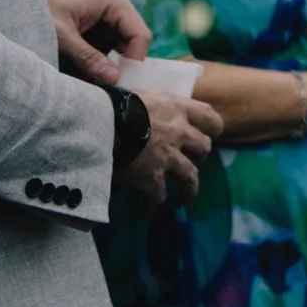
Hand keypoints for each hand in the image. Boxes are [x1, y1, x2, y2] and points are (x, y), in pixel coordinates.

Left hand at [45, 0, 150, 86]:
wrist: (18, 8)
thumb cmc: (39, 14)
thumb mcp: (62, 36)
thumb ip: (87, 57)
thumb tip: (114, 78)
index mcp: (114, 1)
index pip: (140, 34)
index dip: (134, 59)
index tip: (120, 82)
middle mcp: (119, 8)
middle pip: (135, 43)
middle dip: (124, 64)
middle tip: (110, 86)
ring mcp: (112, 20)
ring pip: (126, 49)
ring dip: (114, 66)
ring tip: (97, 81)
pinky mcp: (104, 31)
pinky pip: (113, 51)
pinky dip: (105, 64)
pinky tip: (91, 73)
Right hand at [113, 88, 221, 210]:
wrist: (94, 123)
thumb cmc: (109, 103)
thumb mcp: (138, 95)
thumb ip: (151, 105)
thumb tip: (145, 111)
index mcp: (176, 108)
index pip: (209, 116)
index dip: (212, 127)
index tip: (210, 134)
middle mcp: (178, 132)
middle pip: (203, 148)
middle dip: (199, 158)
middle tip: (189, 165)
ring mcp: (167, 157)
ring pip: (190, 179)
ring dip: (187, 191)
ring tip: (179, 200)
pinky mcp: (151, 178)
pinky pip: (158, 197)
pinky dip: (150, 206)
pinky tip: (141, 211)